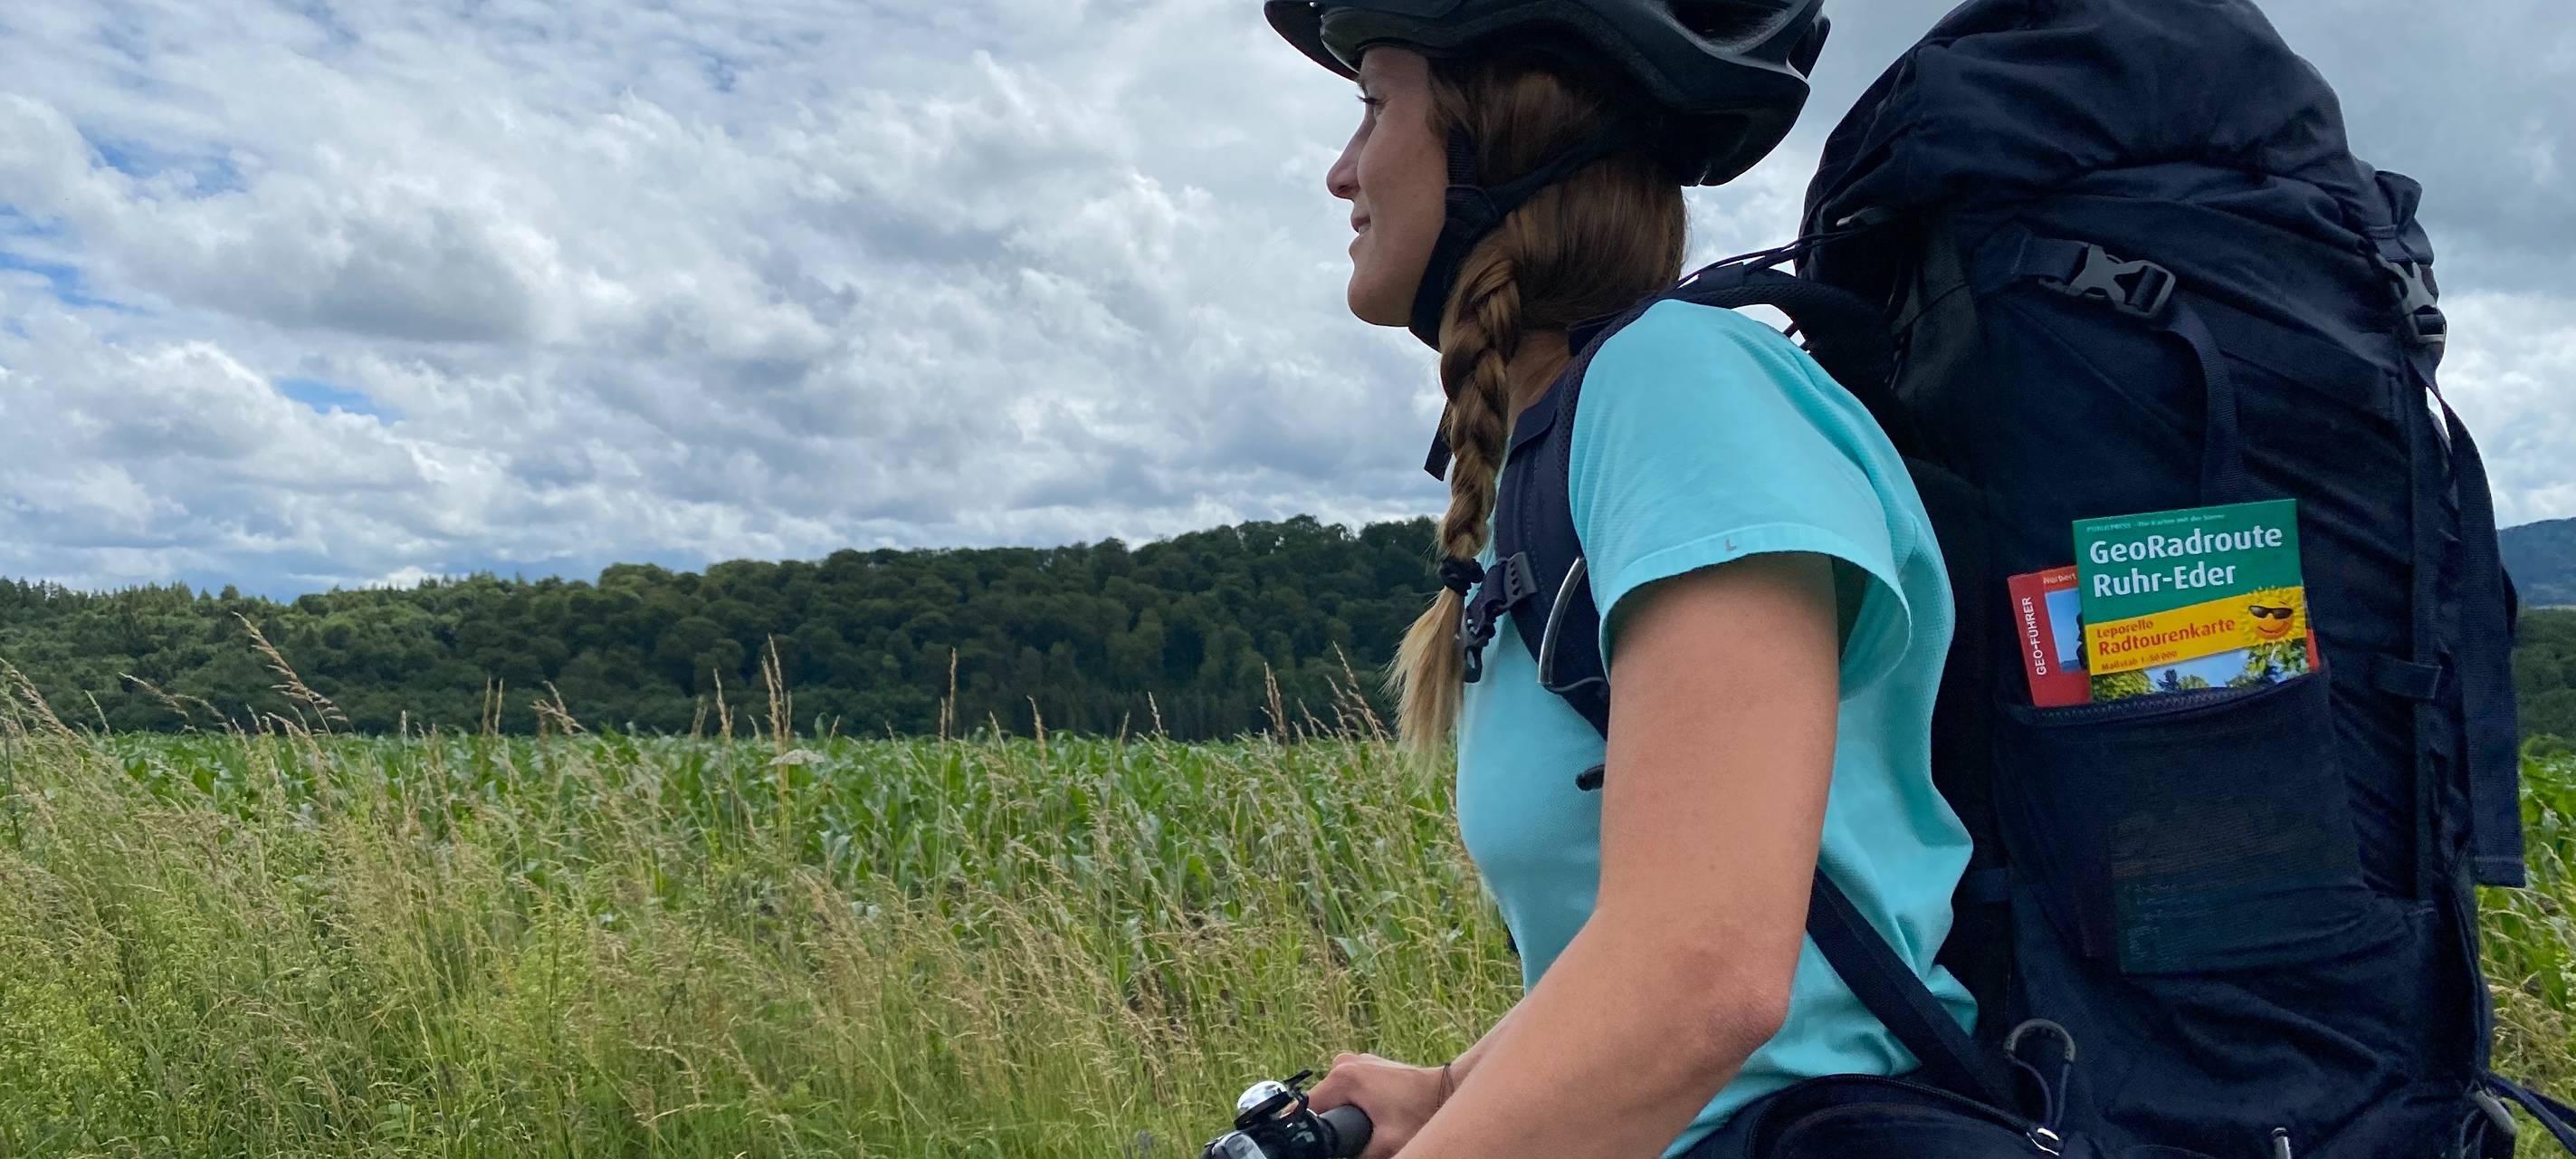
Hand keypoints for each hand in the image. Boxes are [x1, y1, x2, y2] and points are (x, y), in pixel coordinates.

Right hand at [1304, 1051, 1448, 1158]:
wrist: (1446, 1091)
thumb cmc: (1420, 1113)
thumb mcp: (1385, 1145)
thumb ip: (1356, 1156)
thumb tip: (1337, 1156)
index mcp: (1343, 1077)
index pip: (1308, 1107)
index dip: (1309, 1128)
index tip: (1322, 1143)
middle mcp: (1344, 1063)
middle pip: (1322, 1103)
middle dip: (1334, 1121)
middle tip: (1359, 1133)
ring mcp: (1356, 1061)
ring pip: (1335, 1096)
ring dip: (1345, 1112)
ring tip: (1371, 1123)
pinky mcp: (1366, 1064)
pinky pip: (1349, 1088)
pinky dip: (1355, 1102)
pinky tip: (1375, 1113)